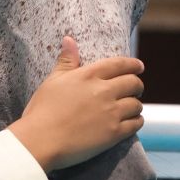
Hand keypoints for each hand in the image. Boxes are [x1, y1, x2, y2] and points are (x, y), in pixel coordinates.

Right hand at [8, 37, 144, 171]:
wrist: (41, 140)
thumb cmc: (42, 110)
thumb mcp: (53, 80)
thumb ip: (66, 61)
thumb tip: (69, 39)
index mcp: (89, 75)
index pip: (119, 64)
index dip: (133, 64)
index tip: (139, 66)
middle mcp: (104, 91)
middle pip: (133, 83)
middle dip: (136, 85)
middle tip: (134, 89)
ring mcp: (111, 112)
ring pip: (137, 104)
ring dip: (135, 104)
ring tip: (130, 107)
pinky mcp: (114, 133)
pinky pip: (136, 124)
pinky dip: (136, 121)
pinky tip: (131, 121)